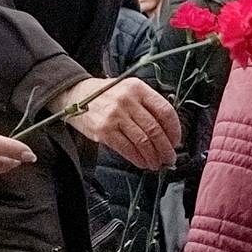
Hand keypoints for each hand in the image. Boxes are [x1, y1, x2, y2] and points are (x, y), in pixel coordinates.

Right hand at [54, 77, 180, 170]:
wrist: (75, 95)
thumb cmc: (104, 95)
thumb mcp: (127, 90)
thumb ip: (146, 105)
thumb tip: (166, 131)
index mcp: (137, 88)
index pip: (164, 110)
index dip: (175, 129)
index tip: (176, 140)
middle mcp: (127, 100)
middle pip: (155, 129)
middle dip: (166, 148)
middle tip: (169, 158)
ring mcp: (115, 115)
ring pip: (143, 142)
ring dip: (153, 156)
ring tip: (156, 163)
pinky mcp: (104, 130)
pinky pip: (127, 148)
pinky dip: (137, 159)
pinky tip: (142, 162)